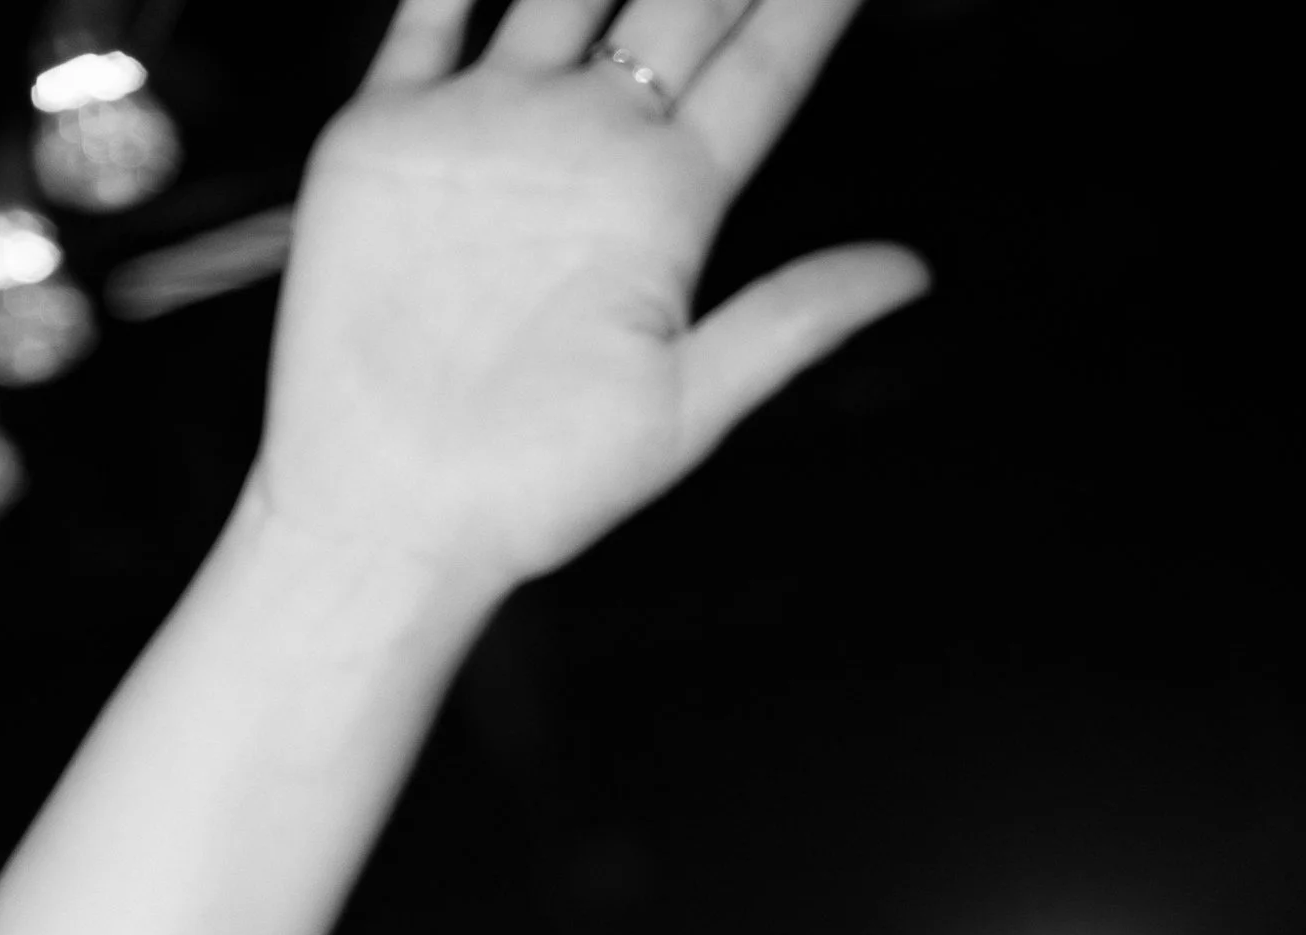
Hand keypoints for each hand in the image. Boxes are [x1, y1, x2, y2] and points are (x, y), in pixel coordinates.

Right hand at [252, 0, 928, 587]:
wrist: (389, 511)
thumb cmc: (537, 489)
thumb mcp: (687, 410)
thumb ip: (795, 321)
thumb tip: (916, 272)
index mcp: (665, 204)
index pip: (763, 67)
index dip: (811, 0)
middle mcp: (586, 145)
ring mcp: (491, 125)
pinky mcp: (392, 133)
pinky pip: (427, 9)